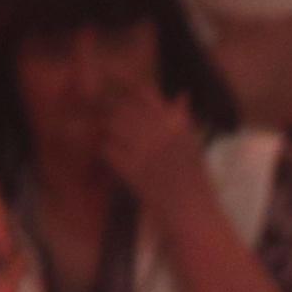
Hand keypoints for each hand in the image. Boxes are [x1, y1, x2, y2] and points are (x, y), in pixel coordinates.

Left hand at [96, 86, 211, 211]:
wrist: (193, 214)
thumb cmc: (196, 182)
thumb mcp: (194, 146)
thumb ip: (183, 119)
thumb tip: (182, 95)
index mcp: (177, 125)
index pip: (145, 93)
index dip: (123, 82)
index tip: (108, 76)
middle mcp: (162, 133)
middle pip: (122, 107)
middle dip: (106, 108)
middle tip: (94, 110)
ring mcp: (147, 151)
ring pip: (112, 125)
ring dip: (104, 130)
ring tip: (101, 135)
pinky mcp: (133, 170)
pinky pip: (107, 150)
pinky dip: (104, 151)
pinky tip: (107, 156)